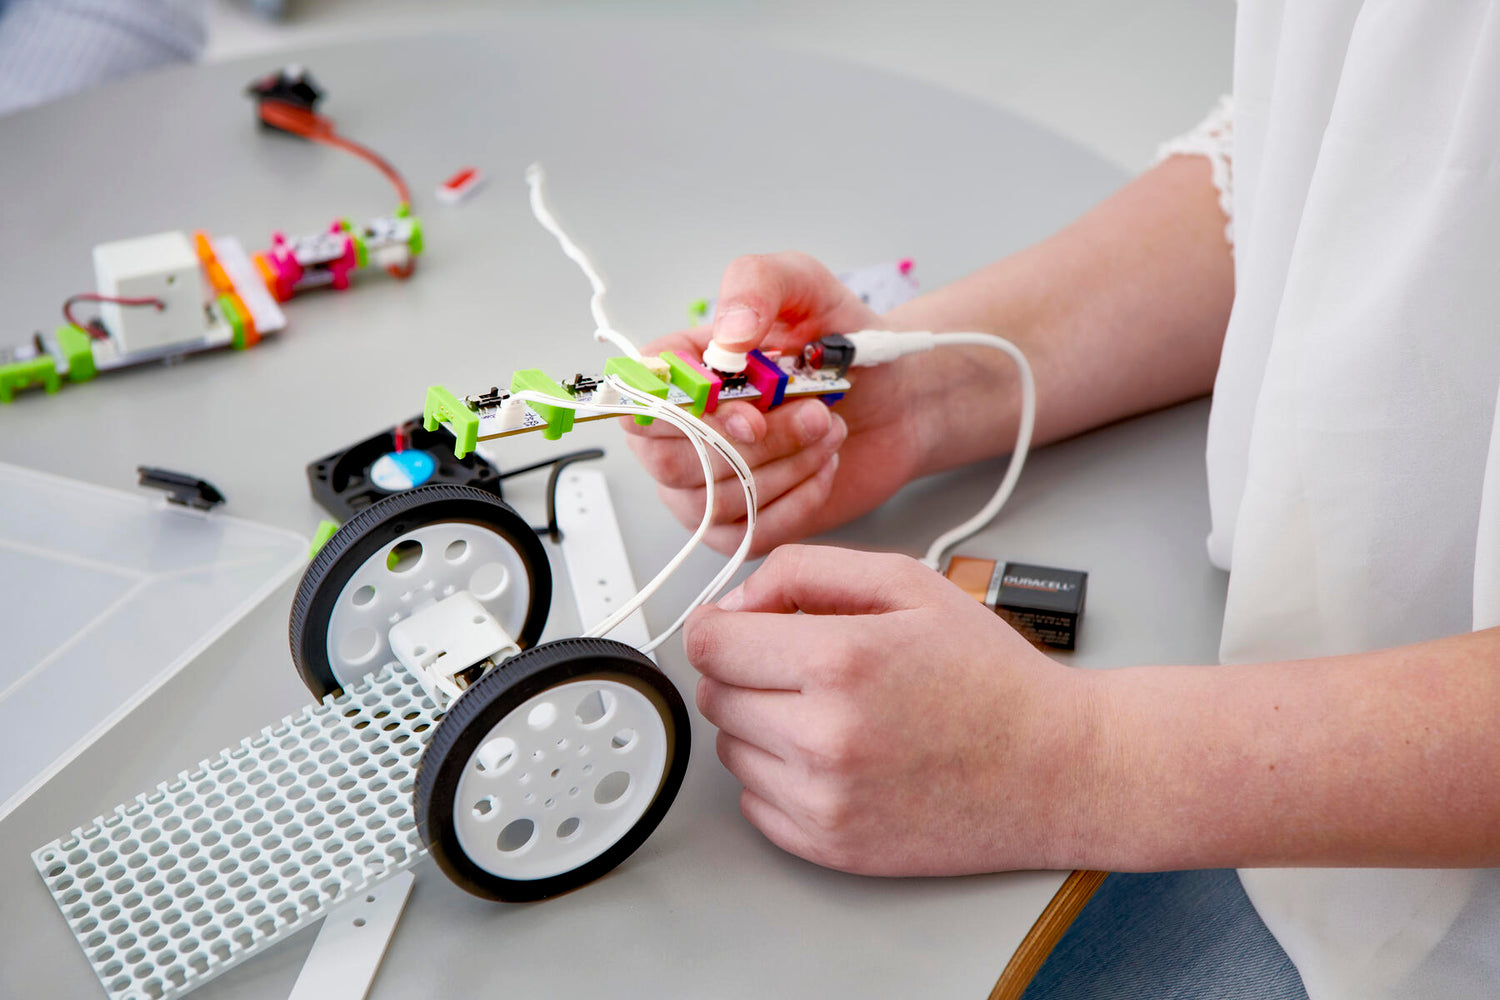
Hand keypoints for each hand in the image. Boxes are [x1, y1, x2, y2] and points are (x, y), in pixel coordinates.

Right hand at [623, 252, 926, 555]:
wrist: (896, 395)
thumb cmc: (842, 342)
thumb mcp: (804, 286)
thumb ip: (757, 285)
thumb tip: (728, 333)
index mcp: (679, 371)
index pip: (640, 403)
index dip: (685, 415)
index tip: (750, 412)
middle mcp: (681, 430)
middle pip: (675, 461)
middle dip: (757, 444)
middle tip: (814, 412)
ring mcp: (707, 483)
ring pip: (717, 499)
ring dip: (787, 464)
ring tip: (829, 427)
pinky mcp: (743, 524)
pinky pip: (751, 531)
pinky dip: (799, 499)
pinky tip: (825, 463)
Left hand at [683, 544, 1095, 875]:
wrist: (1059, 767)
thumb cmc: (990, 674)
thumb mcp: (907, 583)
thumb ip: (807, 572)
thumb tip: (735, 601)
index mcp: (839, 662)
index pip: (709, 644)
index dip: (719, 625)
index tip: (738, 626)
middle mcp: (824, 737)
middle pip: (714, 696)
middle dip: (745, 670)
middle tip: (804, 666)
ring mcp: (825, 801)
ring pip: (730, 749)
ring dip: (761, 724)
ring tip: (830, 711)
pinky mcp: (832, 847)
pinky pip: (755, 803)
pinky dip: (779, 776)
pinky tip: (834, 756)